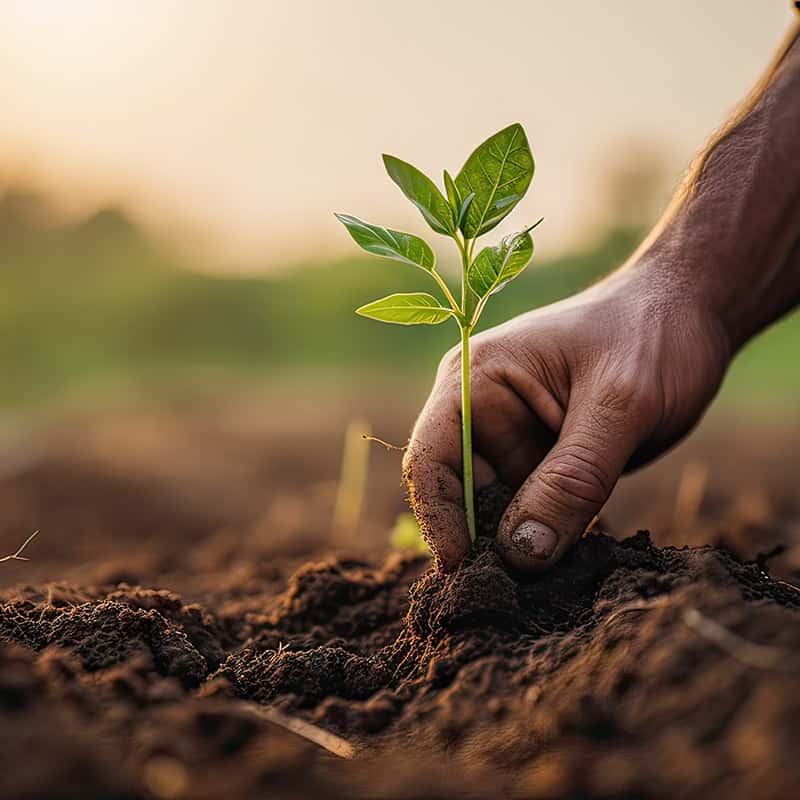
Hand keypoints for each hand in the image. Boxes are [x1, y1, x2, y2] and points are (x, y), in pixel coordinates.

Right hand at [402, 262, 732, 572]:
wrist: (691, 314)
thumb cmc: (651, 334)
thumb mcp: (619, 404)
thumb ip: (571, 478)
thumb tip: (521, 555)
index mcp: (475, 382)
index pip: (430, 460)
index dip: (439, 520)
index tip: (467, 575)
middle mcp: (481, 414)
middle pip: (459, 495)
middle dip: (482, 547)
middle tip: (513, 600)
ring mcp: (513, 440)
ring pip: (497, 513)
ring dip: (517, 550)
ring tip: (544, 592)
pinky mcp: (545, 463)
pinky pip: (533, 513)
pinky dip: (546, 541)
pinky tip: (567, 569)